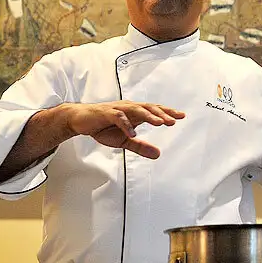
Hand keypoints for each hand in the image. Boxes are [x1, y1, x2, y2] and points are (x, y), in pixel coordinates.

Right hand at [64, 101, 184, 158]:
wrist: (79, 120)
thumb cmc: (102, 127)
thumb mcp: (124, 140)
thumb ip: (141, 146)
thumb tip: (158, 154)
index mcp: (134, 113)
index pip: (154, 110)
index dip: (167, 112)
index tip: (182, 116)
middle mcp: (128, 108)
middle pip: (149, 108)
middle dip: (162, 114)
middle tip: (174, 121)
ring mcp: (117, 109)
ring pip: (136, 110)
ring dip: (149, 116)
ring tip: (159, 123)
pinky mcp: (106, 113)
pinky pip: (118, 118)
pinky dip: (126, 125)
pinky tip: (133, 133)